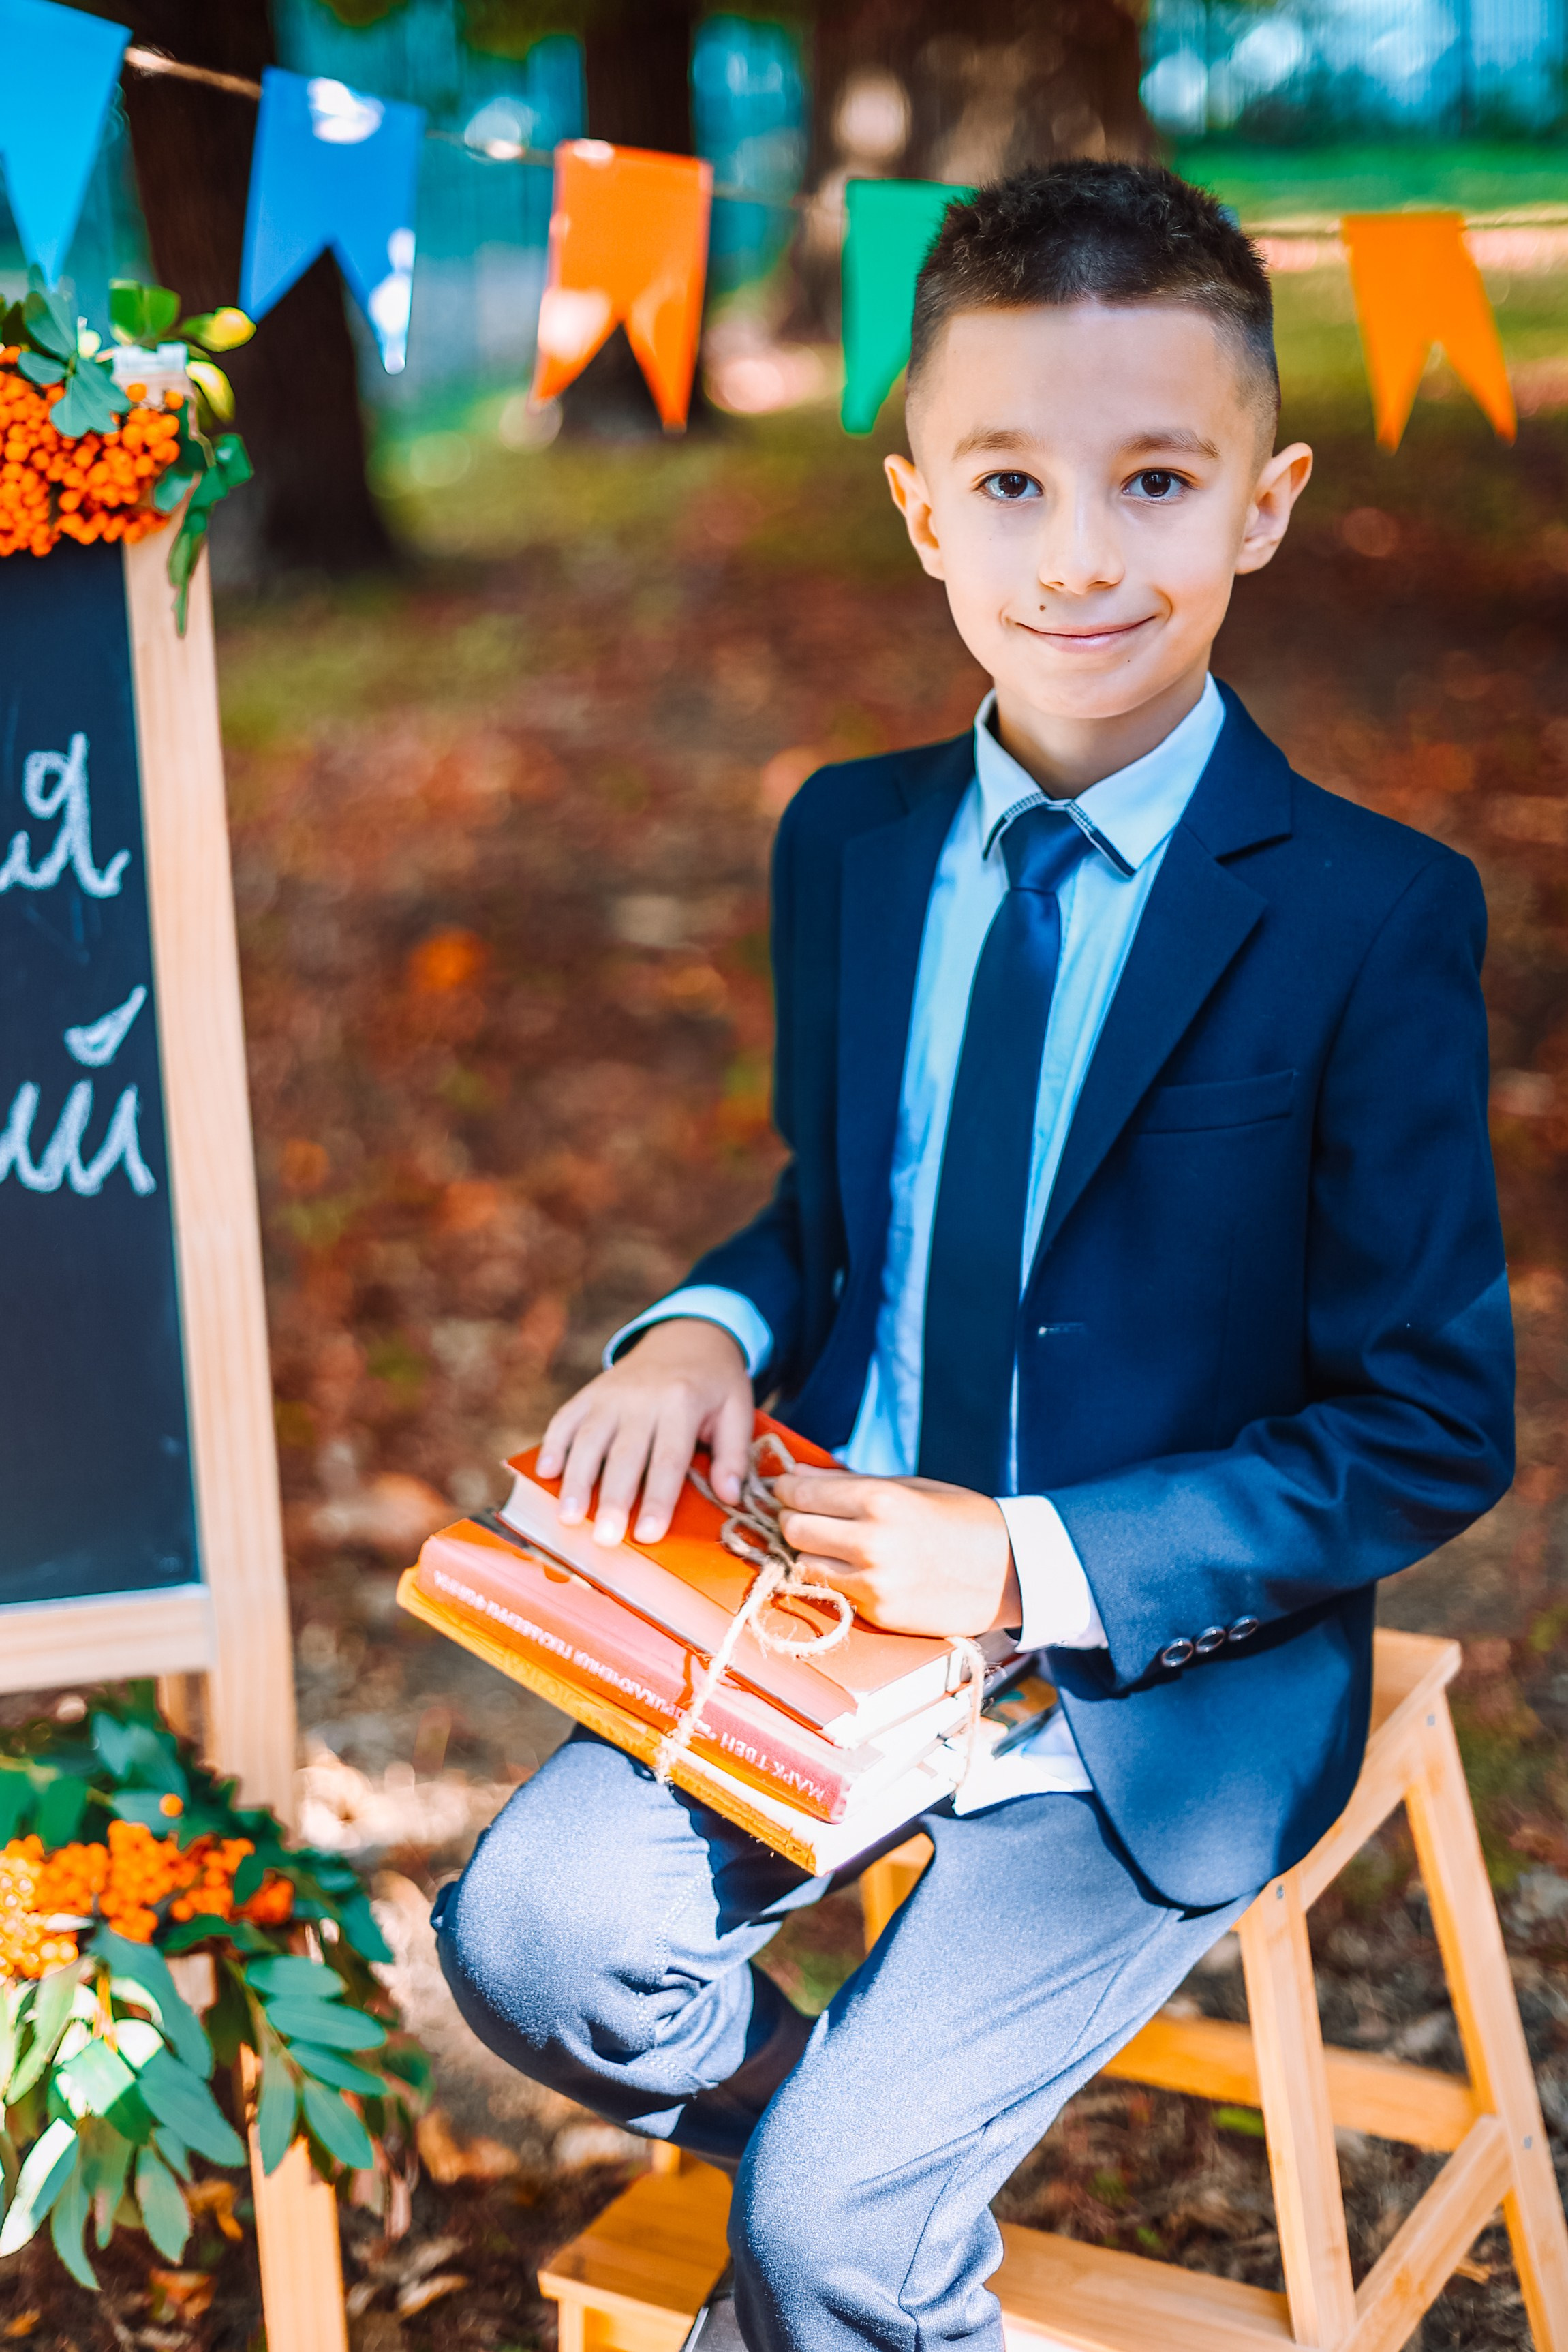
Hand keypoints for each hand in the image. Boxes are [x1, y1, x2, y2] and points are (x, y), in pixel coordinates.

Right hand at [536, 1318, 752, 1548]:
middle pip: (624, 1455)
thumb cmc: (714, 1383)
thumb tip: (730, 1497)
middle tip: (604, 1538)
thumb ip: (733, 1454)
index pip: (668, 1459)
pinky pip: (566, 1418)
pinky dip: (553, 1445)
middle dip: (612, 1499)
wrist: (687, 1335)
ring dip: (576, 1480)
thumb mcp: (738, 1410)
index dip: (658, 1499)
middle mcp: (642, 1397)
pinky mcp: (590, 1392)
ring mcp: (611, 1393)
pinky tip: (546, 1473)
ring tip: (568, 1517)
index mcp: (682, 1402)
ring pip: (589, 1439)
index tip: (648, 1535)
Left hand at [773, 1471, 1020, 1638]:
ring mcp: (873, 1583)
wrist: (1011, 1570)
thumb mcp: (910, 1486)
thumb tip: (796, 1473)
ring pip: (803, 1565)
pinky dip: (832, 1579)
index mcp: (880, 1500)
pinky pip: (833, 1593)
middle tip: (798, 1514)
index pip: (803, 1493)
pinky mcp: (879, 1614)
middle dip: (790, 1519)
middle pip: (793, 1529)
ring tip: (823, 1543)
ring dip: (806, 1552)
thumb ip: (848, 1481)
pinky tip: (849, 1568)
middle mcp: (871, 1541)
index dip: (785, 1488)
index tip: (783, 1487)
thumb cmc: (962, 1517)